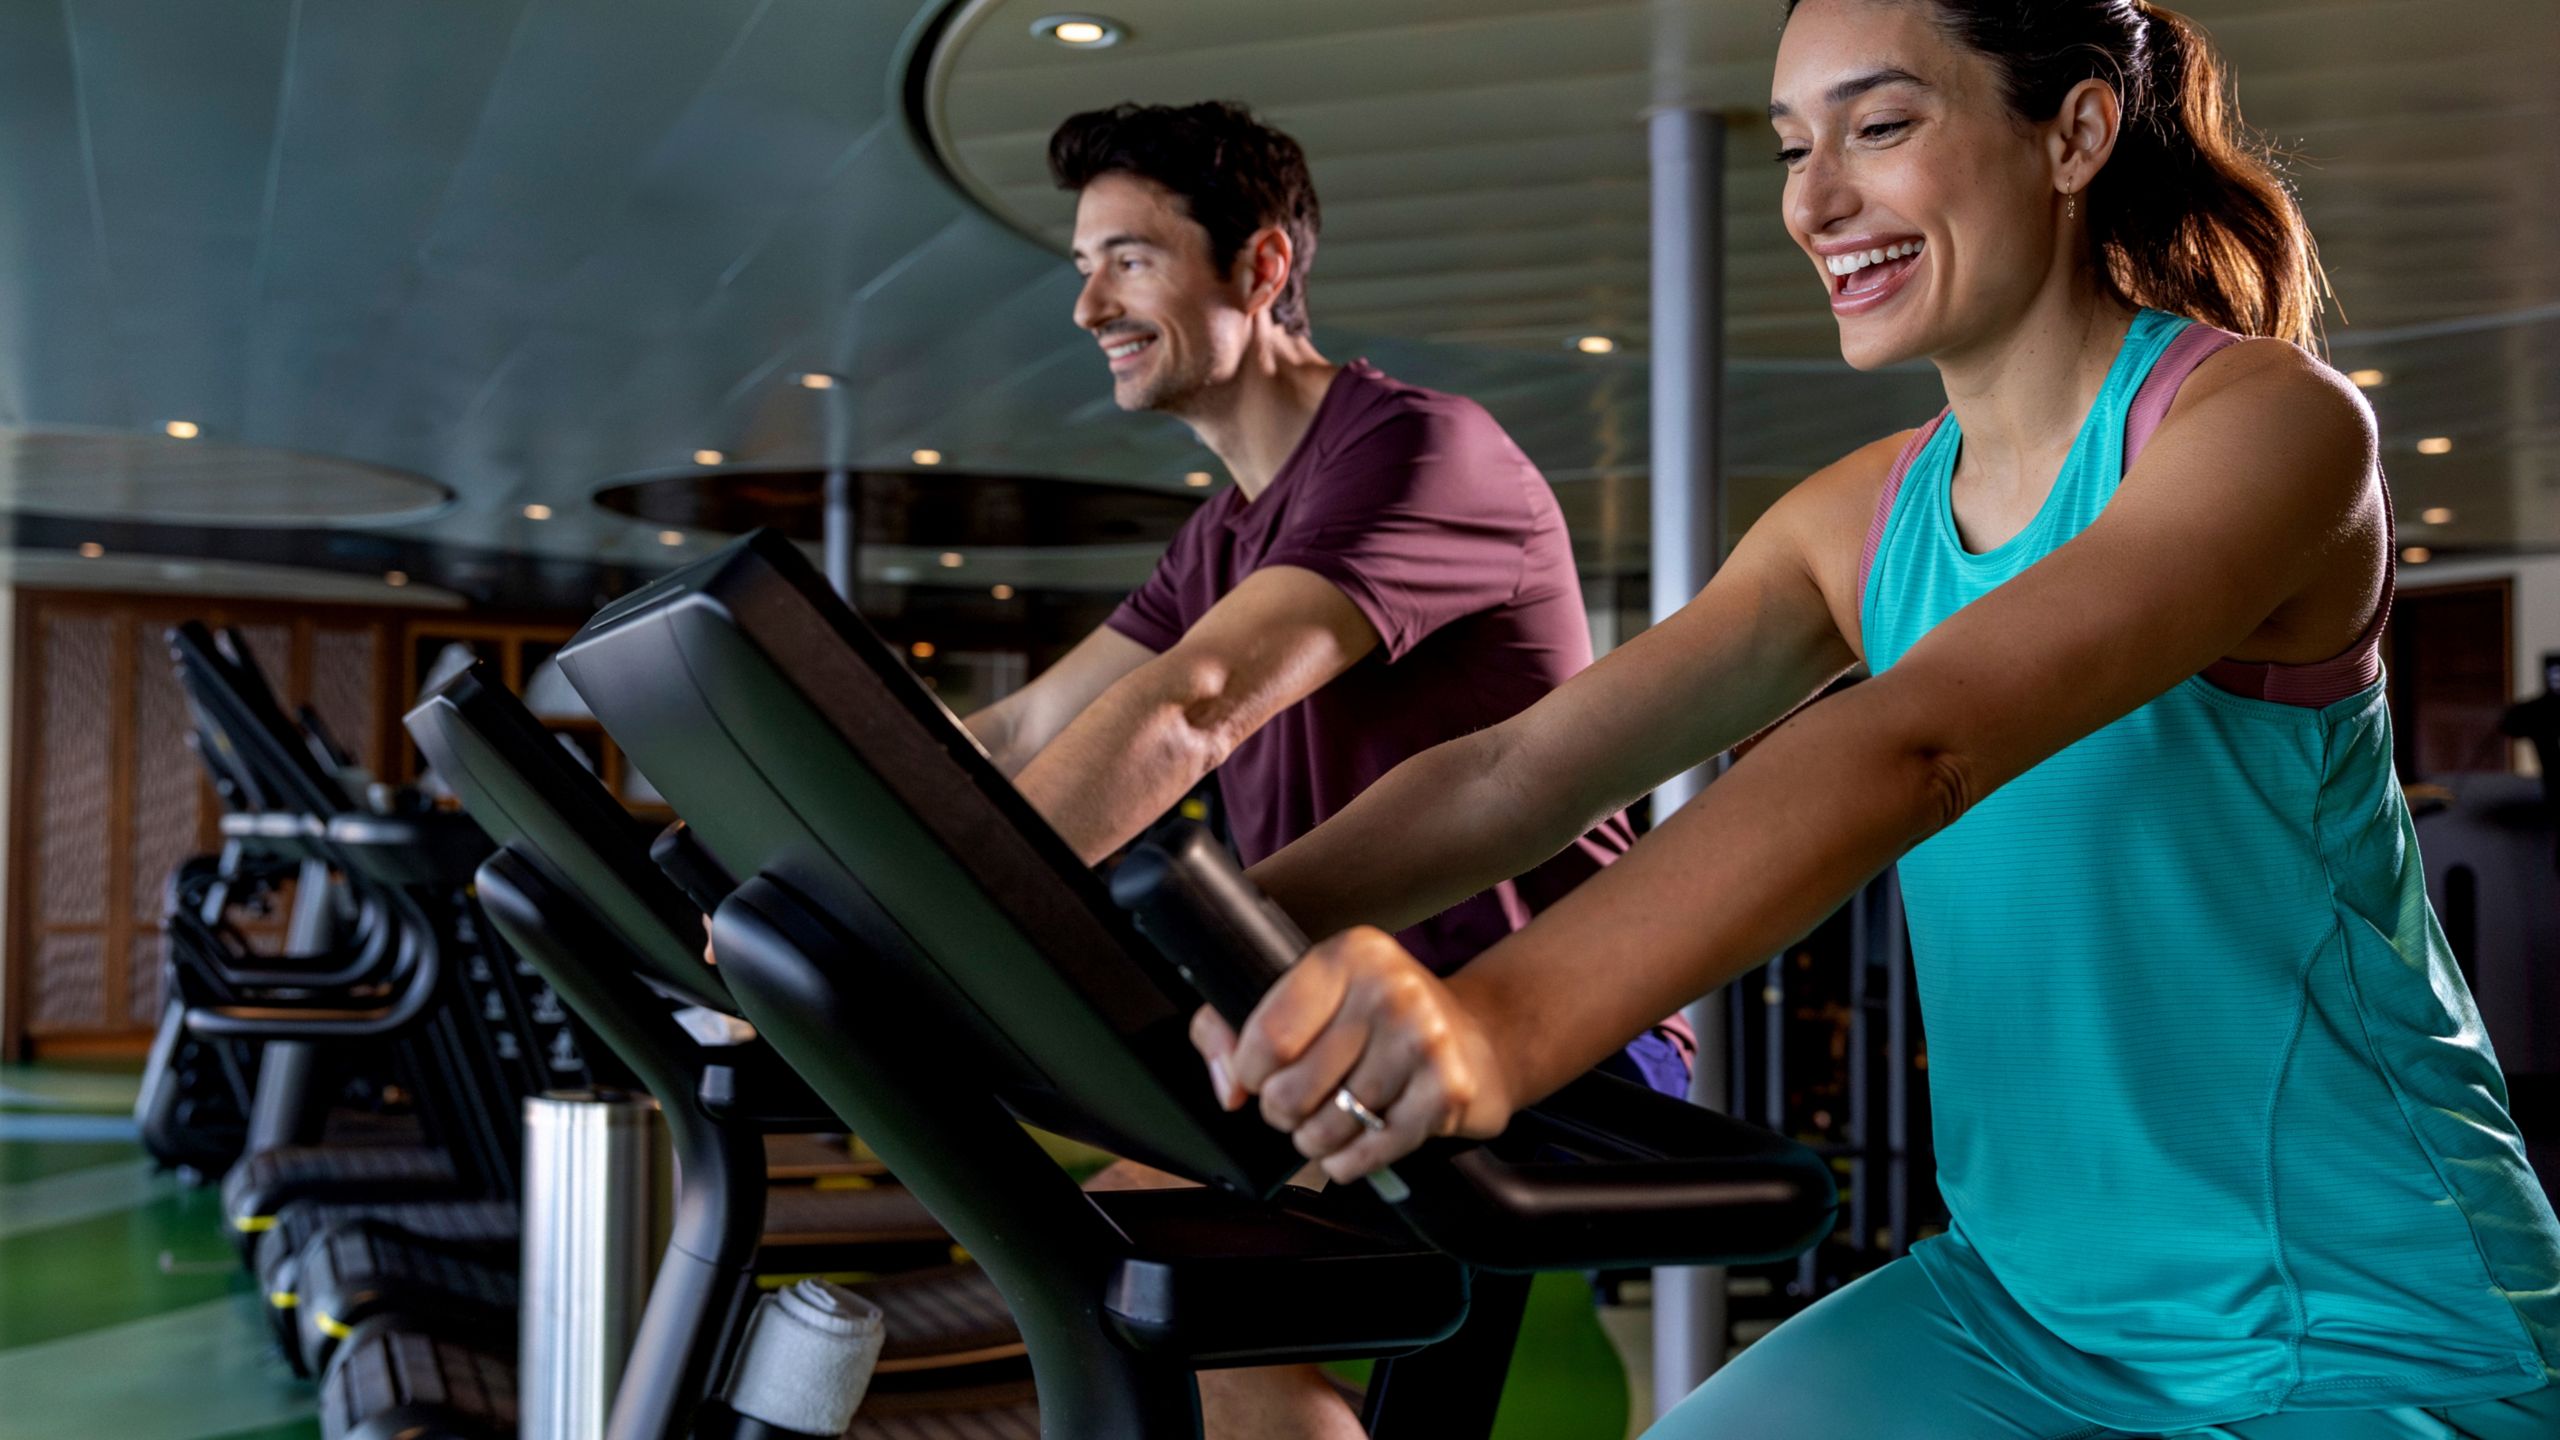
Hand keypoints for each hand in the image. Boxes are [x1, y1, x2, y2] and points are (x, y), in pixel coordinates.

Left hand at [1189, 926, 1516, 1182]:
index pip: (1267, 1037)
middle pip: (1292, 1091)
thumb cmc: (1376, 1019)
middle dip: (1281, 1112)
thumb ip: (1231, 1027)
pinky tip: (1354, 1142)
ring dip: (1315, 1140)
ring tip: (1327, 1122)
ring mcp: (1424, 1040)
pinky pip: (1369, 1152)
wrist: (1479, 1037)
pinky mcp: (1447, 1091)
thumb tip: (1228, 1089)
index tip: (1260, 1074)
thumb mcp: (1305, 995)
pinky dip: (1349, 1161)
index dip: (1249, 1072)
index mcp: (1346, 955)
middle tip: (1296, 1104)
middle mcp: (1390, 989)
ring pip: (1328, 1129)